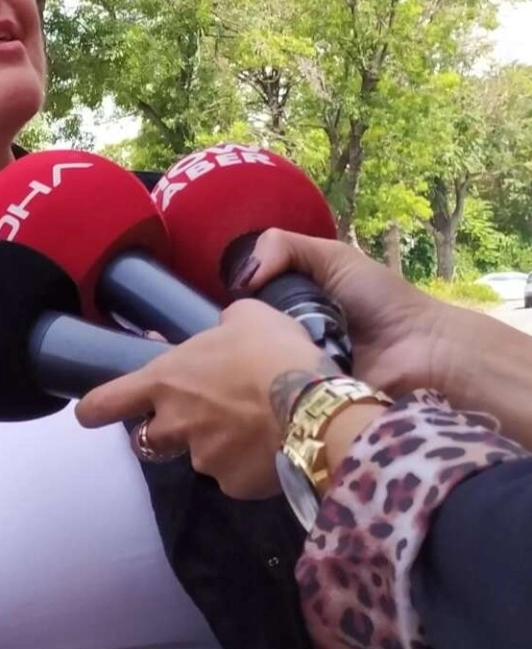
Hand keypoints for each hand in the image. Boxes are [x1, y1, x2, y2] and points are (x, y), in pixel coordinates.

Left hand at [76, 300, 337, 498]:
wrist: (318, 409)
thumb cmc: (275, 353)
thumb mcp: (247, 318)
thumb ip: (224, 325)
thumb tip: (223, 330)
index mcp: (165, 381)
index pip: (105, 402)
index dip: (94, 409)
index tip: (89, 413)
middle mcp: (174, 424)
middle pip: (148, 439)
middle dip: (167, 432)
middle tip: (200, 418)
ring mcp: (202, 459)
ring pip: (198, 457)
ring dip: (216, 446)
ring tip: (254, 429)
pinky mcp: (233, 486)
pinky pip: (234, 477)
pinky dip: (248, 466)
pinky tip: (274, 448)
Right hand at [234, 229, 453, 397]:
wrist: (424, 351)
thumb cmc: (382, 301)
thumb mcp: (334, 258)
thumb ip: (283, 247)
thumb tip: (240, 278)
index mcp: (288, 308)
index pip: (242, 307)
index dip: (233, 302)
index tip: (225, 303)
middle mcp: (285, 341)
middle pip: (241, 337)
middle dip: (237, 333)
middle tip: (229, 336)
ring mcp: (294, 373)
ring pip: (252, 367)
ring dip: (251, 360)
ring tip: (241, 360)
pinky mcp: (303, 401)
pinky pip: (274, 394)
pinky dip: (270, 385)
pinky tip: (259, 381)